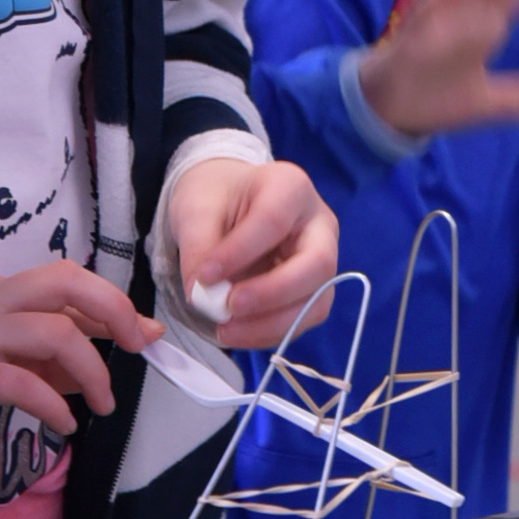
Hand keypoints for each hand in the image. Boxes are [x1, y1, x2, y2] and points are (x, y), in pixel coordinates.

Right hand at [0, 262, 160, 451]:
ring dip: (91, 371)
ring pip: (53, 332)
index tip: (141, 332)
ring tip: (102, 405)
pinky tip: (65, 424)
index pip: (64, 282)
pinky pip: (23, 382)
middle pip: (65, 281)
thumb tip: (120, 345)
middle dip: (112, 310)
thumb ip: (52, 349)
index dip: (109, 305)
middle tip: (136, 346)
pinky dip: (54, 405)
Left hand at [167, 158, 338, 349]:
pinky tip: (236, 331)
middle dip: (272, 293)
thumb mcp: (197, 209)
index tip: (204, 276)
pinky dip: (268, 332)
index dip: (240, 252)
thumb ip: (198, 247)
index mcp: (291, 186)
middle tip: (229, 307)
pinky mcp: (313, 291)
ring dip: (270, 324)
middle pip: (316, 264)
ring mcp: (321, 259)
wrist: (228, 204)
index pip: (274, 221)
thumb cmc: (218, 197)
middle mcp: (318, 223)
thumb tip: (201, 295)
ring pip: (316, 301)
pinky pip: (302, 319)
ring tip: (226, 329)